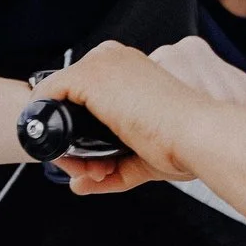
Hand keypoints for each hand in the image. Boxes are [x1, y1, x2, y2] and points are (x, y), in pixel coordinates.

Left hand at [44, 37, 245, 192]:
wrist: (200, 134)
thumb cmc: (185, 142)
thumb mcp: (141, 157)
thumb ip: (110, 169)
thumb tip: (79, 184)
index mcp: (134, 72)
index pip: (91, 95)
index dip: (85, 129)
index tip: (91, 161)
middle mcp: (117, 61)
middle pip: (73, 96)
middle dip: (71, 135)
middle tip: (85, 168)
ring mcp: (104, 65)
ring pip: (60, 98)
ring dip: (62, 138)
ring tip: (84, 169)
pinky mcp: (91, 76)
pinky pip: (48, 92)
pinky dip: (45, 120)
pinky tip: (60, 149)